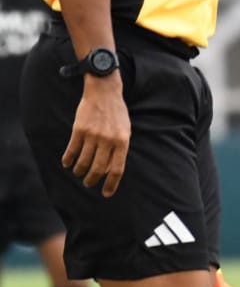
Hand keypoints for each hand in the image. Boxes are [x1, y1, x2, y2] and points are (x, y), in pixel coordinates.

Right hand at [62, 75, 129, 195]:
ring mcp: (93, 135)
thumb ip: (120, 148)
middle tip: (89, 184)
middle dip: (92, 180)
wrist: (104, 92)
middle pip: (98, 168)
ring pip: (83, 161)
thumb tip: (112, 169)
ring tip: (79, 174)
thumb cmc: (117, 113)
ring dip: (80, 171)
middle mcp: (108, 140)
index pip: (116, 169)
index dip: (111, 184)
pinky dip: (69, 160)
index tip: (106, 194)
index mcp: (122, 142)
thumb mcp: (126, 130)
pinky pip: (72, 150)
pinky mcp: (79, 129)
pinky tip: (67, 164)